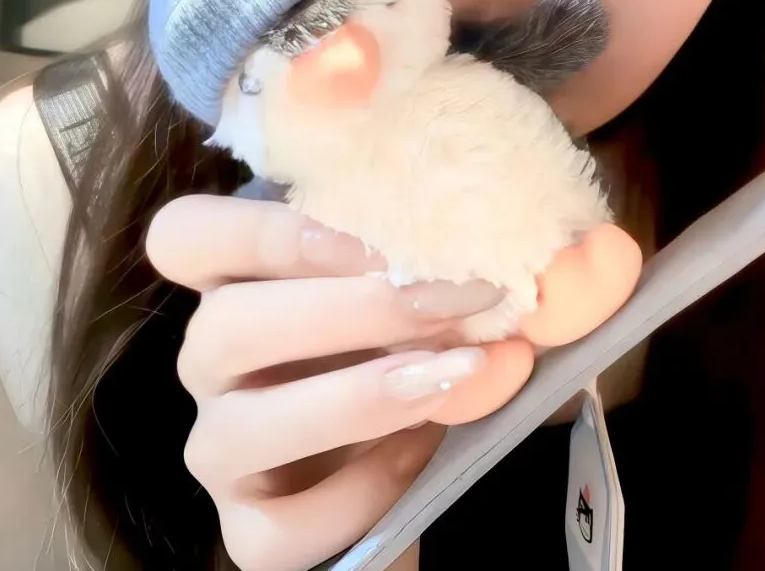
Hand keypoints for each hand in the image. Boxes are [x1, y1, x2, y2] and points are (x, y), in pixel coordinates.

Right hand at [145, 195, 509, 570]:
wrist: (406, 468)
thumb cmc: (406, 348)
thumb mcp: (424, 294)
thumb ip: (462, 265)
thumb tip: (581, 255)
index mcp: (238, 283)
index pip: (183, 237)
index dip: (263, 229)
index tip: (371, 234)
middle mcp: (210, 363)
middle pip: (220, 326)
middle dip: (347, 309)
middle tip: (452, 296)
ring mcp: (218, 449)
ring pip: (239, 429)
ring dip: (360, 396)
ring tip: (457, 375)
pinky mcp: (248, 533)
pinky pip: (282, 525)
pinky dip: (364, 487)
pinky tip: (425, 451)